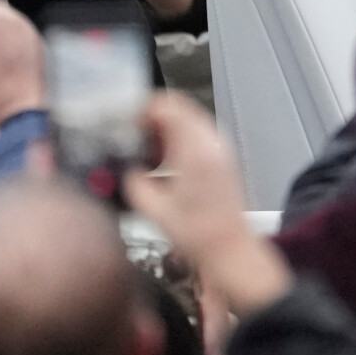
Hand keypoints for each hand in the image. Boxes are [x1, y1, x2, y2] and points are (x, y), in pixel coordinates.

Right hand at [124, 92, 289, 314]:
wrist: (230, 249)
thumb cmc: (196, 233)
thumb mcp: (154, 210)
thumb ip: (135, 182)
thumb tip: (128, 168)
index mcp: (196, 149)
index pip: (169, 106)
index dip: (143, 108)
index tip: (125, 120)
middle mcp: (212, 142)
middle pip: (180, 108)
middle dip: (153, 116)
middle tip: (130, 132)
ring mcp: (221, 148)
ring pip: (190, 120)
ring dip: (166, 127)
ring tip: (143, 147)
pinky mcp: (223, 158)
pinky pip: (198, 134)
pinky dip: (179, 138)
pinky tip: (163, 159)